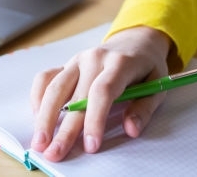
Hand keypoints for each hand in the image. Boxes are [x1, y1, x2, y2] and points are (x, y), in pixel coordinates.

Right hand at [29, 26, 173, 161]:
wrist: (135, 41)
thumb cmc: (146, 66)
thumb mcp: (158, 84)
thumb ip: (144, 108)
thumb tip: (131, 129)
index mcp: (120, 62)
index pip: (103, 91)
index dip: (95, 119)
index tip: (91, 145)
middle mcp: (94, 58)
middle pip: (75, 96)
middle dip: (64, 129)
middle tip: (55, 153)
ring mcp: (77, 60)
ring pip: (54, 88)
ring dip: (44, 117)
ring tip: (39, 142)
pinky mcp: (66, 64)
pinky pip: (45, 78)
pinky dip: (38, 98)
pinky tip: (38, 118)